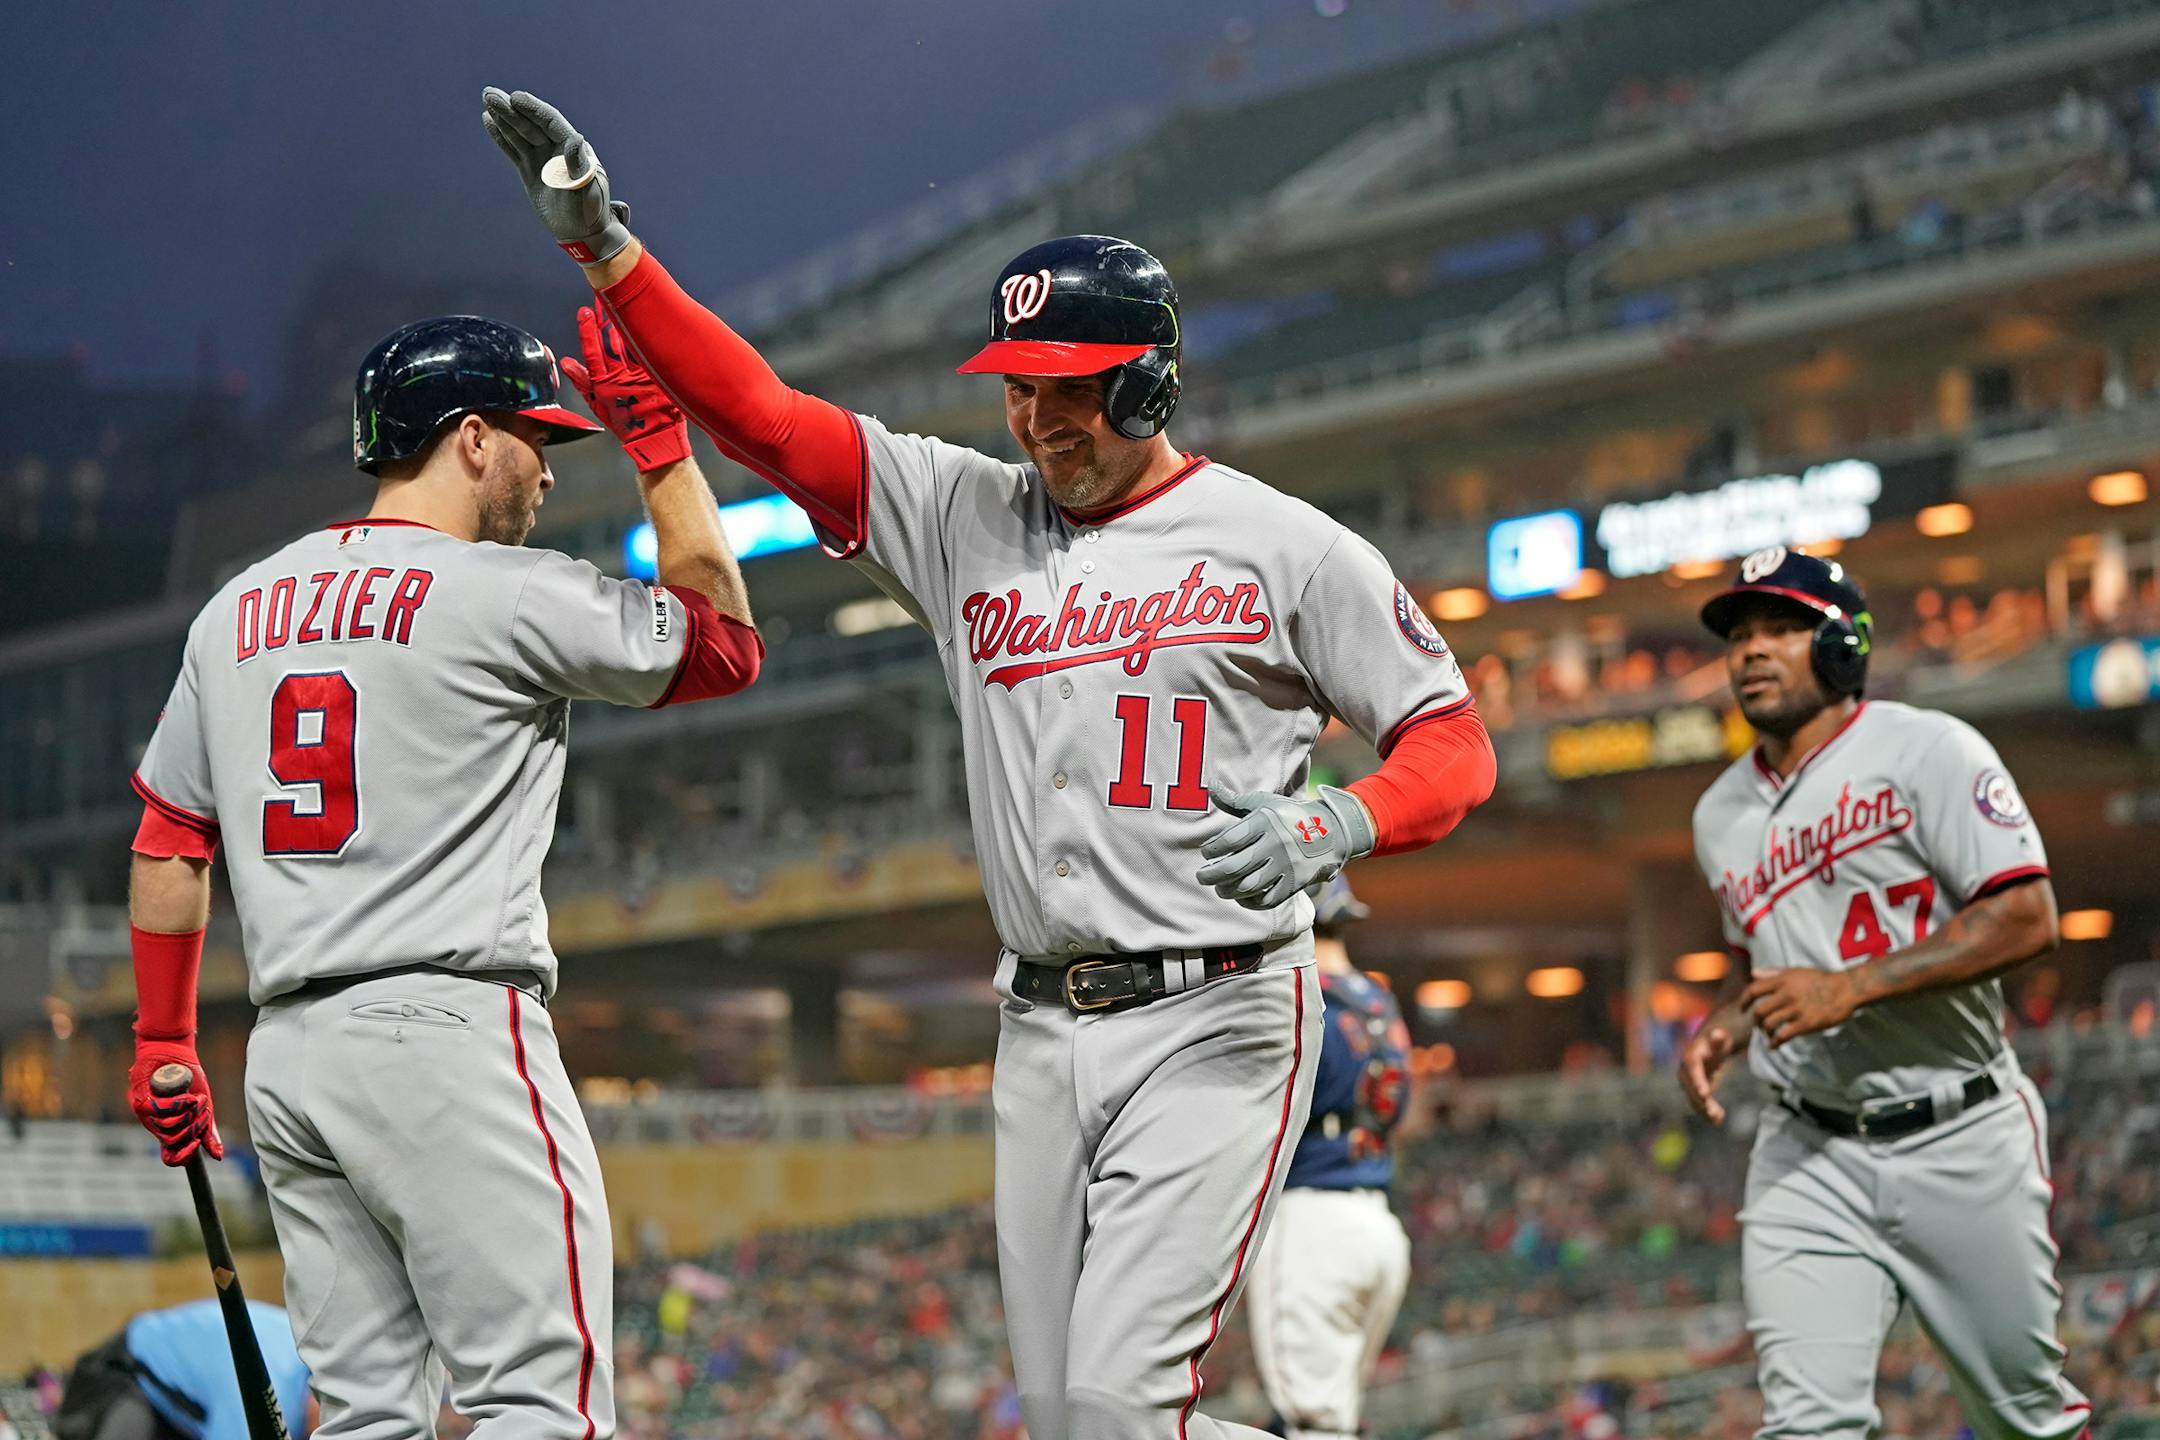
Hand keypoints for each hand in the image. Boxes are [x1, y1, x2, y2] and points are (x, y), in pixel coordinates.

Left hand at [127, 1043, 223, 1165]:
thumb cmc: (188, 1077)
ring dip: (188, 1113)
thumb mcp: (203, 1106)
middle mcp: (154, 1124)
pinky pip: (162, 1110)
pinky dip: (179, 1103)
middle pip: (173, 1141)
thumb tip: (218, 1156)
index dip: (182, 1156)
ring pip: (167, 1127)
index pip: (170, 1156)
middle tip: (203, 1109)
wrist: (175, 1051)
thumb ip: (208, 1131)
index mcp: (168, 1129)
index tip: (196, 1144)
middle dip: (193, 1126)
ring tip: (196, 1098)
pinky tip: (188, 1095)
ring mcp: (146, 1113)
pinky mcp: (141, 1100)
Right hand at [481, 88, 632, 262]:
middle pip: (531, 124)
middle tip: (489, 94)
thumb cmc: (589, 209)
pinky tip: (489, 121)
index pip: (551, 122)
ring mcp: (542, 158)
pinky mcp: (530, 170)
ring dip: (503, 118)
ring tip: (487, 100)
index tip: (514, 98)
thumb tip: (576, 137)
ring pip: (520, 134)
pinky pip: (513, 149)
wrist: (581, 232)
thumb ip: (577, 163)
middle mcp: (557, 149)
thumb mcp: (586, 187)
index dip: (533, 109)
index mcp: (573, 148)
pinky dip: (501, 137)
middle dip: (511, 109)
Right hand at [561, 306, 690, 472]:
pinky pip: (651, 355)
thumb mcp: (599, 405)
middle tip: (605, 296)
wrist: (656, 439)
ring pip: (632, 345)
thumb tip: (565, 362)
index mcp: (605, 383)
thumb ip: (583, 383)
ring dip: (627, 323)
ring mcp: (641, 377)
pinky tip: (648, 320)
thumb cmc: (627, 423)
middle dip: (608, 318)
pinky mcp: (658, 378)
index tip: (585, 311)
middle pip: (613, 342)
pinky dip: (648, 338)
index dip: (587, 330)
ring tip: (625, 301)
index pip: (593, 351)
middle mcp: (622, 378)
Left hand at [1195, 786, 1373, 910]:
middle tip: (1201, 877)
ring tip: (1220, 888)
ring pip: (1248, 886)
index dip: (1211, 849)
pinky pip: (1268, 899)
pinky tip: (1241, 897)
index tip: (1206, 853)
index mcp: (1265, 822)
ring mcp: (1286, 865)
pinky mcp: (1295, 883)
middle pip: (1235, 866)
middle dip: (1211, 875)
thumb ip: (1235, 801)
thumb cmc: (1290, 815)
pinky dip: (1250, 902)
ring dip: (1228, 890)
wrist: (1333, 831)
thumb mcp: (1265, 803)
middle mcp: (1275, 844)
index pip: (1230, 839)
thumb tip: (1209, 786)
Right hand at [1678, 1019, 1741, 1125]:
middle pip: (1691, 1088)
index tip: (1705, 1093)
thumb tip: (1717, 1033)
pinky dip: (1708, 1113)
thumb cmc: (1716, 1041)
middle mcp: (1686, 1072)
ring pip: (1694, 1099)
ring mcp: (1689, 1083)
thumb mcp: (1720, 1037)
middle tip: (1713, 1113)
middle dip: (1701, 1101)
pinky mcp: (1695, 1092)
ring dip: (1705, 1110)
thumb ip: (1719, 1037)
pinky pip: (1699, 1104)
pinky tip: (1719, 1121)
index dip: (1698, 1081)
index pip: (1693, 1070)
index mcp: (1691, 1057)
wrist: (1708, 1048)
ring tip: (1719, 1118)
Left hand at [1742, 969, 1860, 1048]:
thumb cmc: (1820, 979)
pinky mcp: (1806, 1023)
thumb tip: (1753, 974)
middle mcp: (1786, 994)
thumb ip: (1773, 973)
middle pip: (1759, 1011)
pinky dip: (1775, 1042)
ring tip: (1769, 1034)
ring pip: (1769, 1024)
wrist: (1845, 989)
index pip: (1754, 990)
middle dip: (1756, 1020)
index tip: (1742, 1008)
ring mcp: (1795, 1010)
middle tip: (1759, 1025)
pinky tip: (1774, 1045)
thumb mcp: (1795, 971)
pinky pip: (1783, 1035)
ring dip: (1765, 1032)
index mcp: (1782, 980)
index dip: (1744, 1001)